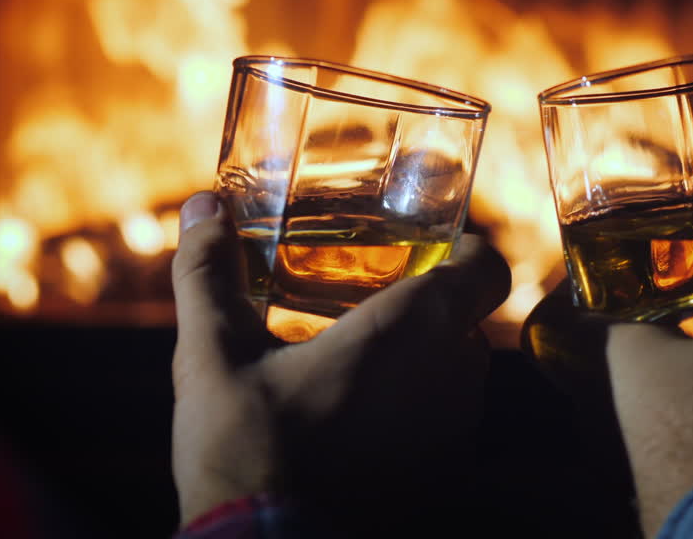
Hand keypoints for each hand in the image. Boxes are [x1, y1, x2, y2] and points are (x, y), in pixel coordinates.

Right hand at [170, 192, 509, 526]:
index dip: (467, 254)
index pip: (488, 268)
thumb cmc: (247, 454)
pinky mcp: (445, 485)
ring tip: (352, 369)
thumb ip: (207, 275)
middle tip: (365, 306)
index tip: (428, 250)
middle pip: (465, 321)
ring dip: (419, 367)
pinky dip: (413, 419)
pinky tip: (354, 430)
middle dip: (424, 310)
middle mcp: (453, 379)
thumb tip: (203, 207)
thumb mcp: (212, 356)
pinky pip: (444, 431)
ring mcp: (456, 438)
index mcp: (412, 330)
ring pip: (457, 379)